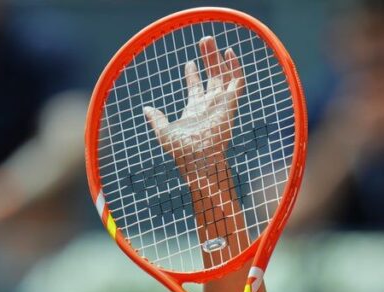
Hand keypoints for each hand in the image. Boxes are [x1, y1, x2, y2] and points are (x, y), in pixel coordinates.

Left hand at [144, 36, 244, 187]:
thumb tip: (146, 109)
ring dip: (218, 58)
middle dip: (208, 58)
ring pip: (223, 75)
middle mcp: (209, 104)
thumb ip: (157, 119)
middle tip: (204, 41)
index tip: (190, 62)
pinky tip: (229, 53)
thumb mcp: (164, 133)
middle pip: (211, 76)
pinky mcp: (231, 104)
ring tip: (210, 40)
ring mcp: (221, 103)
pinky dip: (235, 67)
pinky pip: (237, 82)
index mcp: (195, 109)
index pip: (196, 88)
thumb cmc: (181, 151)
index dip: (193, 75)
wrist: (199, 159)